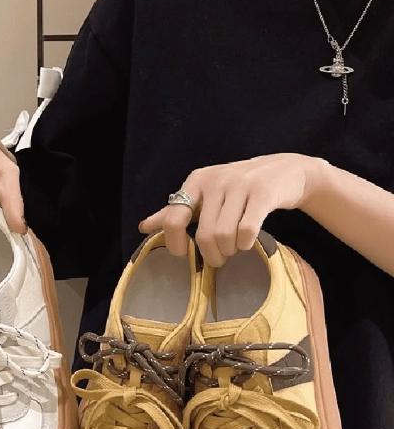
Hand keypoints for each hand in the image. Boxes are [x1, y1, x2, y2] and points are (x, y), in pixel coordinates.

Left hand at [139, 153, 326, 265]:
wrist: (285, 171)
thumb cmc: (238, 189)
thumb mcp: (204, 196)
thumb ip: (175, 212)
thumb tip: (143, 227)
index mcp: (196, 180)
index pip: (173, 219)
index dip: (176, 243)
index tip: (185, 253)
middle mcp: (216, 180)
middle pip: (204, 235)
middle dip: (212, 254)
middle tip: (219, 258)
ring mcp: (240, 185)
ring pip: (224, 235)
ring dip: (230, 250)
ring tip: (235, 248)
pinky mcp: (263, 193)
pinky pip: (247, 230)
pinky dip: (246, 243)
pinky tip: (248, 242)